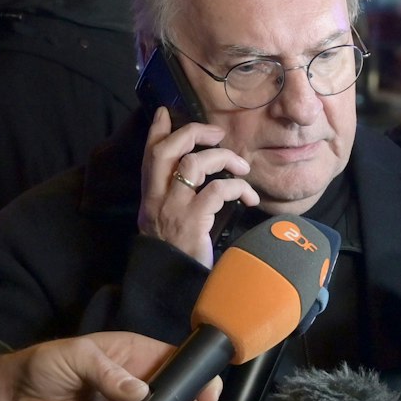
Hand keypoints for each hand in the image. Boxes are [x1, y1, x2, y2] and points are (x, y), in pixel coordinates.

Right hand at [138, 107, 260, 265]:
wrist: (174, 287)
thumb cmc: (179, 254)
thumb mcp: (169, 223)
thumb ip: (176, 199)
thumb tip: (196, 177)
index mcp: (151, 198)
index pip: (149, 156)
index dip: (157, 131)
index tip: (166, 112)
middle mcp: (157, 200)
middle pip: (167, 150)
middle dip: (193, 133)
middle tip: (218, 134)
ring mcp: (173, 209)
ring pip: (194, 164)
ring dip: (224, 158)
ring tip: (242, 168)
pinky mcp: (192, 222)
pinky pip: (217, 191)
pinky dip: (239, 188)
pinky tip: (251, 199)